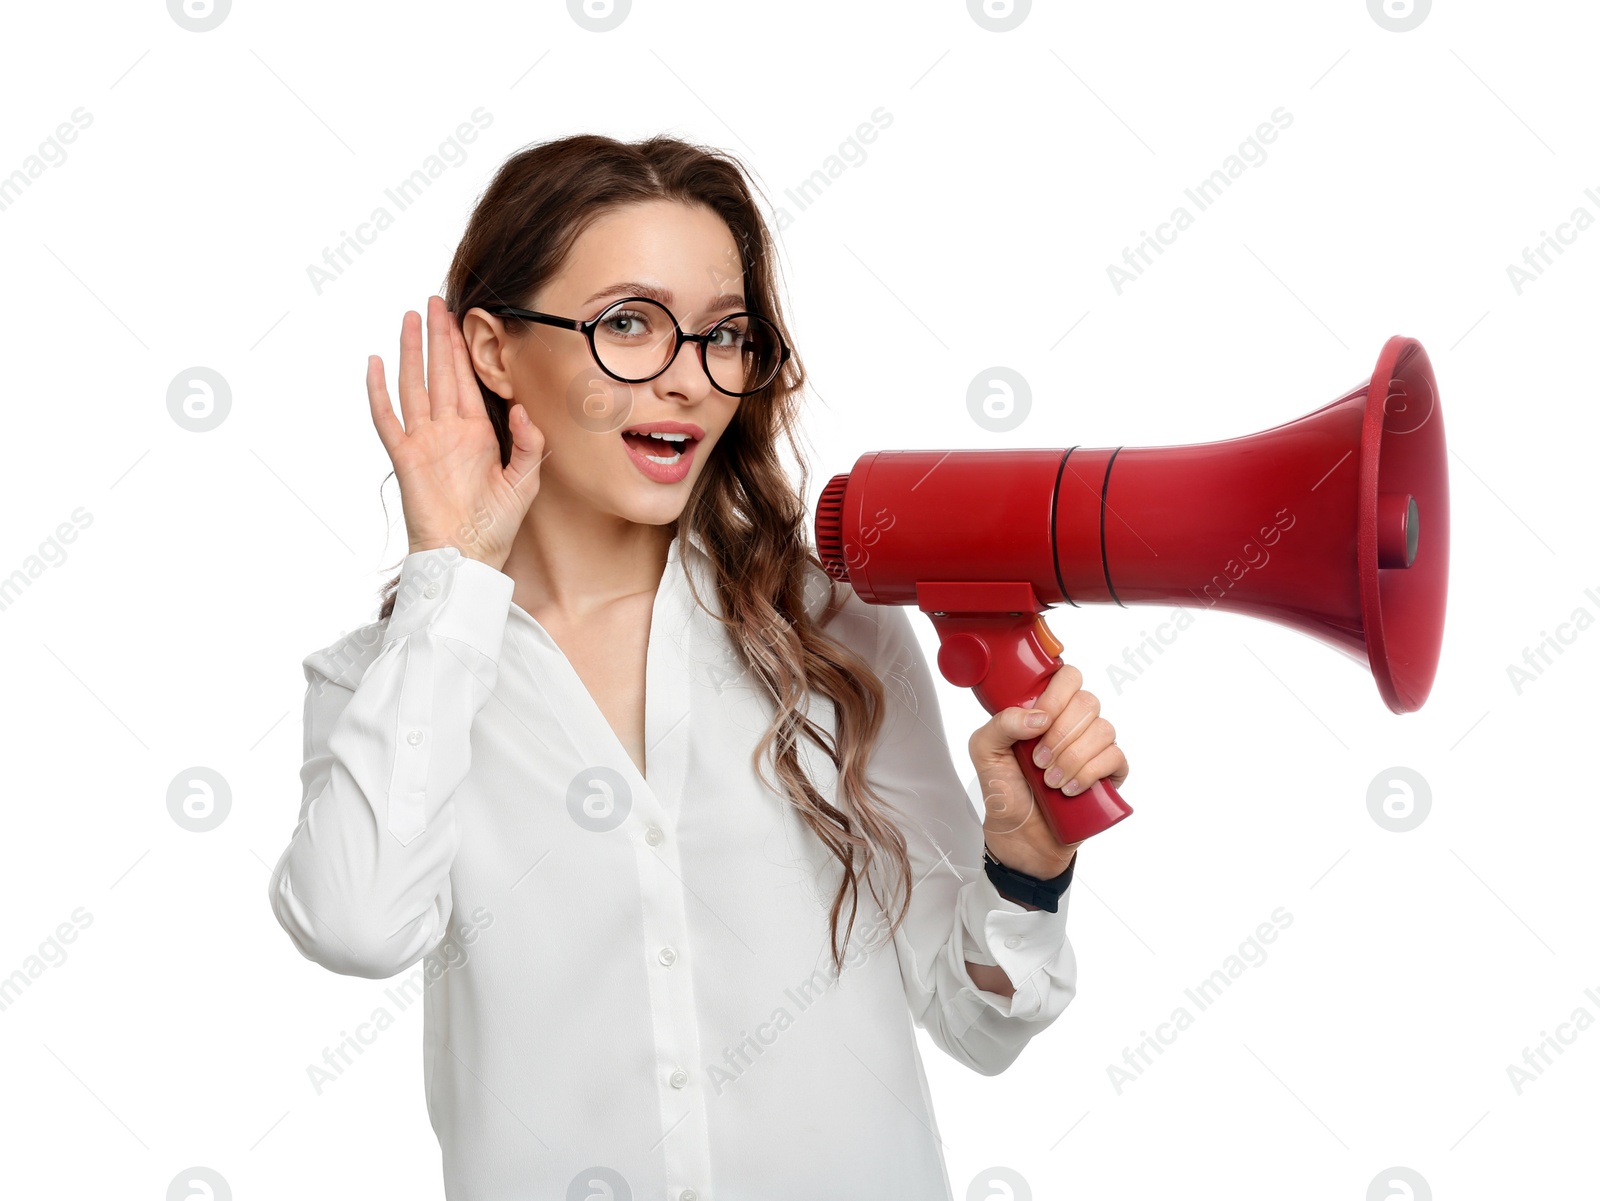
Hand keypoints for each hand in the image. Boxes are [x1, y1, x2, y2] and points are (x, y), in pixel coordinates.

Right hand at [366, 295, 544, 572]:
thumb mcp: (524, 482)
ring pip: (414, 385)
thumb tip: (520, 407)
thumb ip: (529, 444)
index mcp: (477, 433)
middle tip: (434, 302)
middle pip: (439, 373)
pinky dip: (379, 391)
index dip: (464, 350)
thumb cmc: (496, 525)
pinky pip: (388, 418)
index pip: (467, 381)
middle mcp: (448, 431)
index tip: (463, 318)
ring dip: (412, 352)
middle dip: (438, 338)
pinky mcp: (405, 457)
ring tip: (410, 319)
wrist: (468, 555)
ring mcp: (424, 441)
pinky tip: (375, 363)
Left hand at [967, 662, 1127, 879]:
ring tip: (1050, 782)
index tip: (1038, 720)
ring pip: (1103, 730)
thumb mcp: (984, 751)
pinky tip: (1070, 789)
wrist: (1019, 836)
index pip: (1067, 677)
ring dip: (1072, 757)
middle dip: (1060, 734)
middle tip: (1038, 761)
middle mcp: (1072, 724)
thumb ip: (1000, 723)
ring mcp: (1093, 748)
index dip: (1056, 695)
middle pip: (1087, 702)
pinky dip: (1090, 773)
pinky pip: (1116, 757)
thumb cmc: (1004, 790)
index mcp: (1045, 710)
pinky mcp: (1109, 774)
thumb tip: (1039, 716)